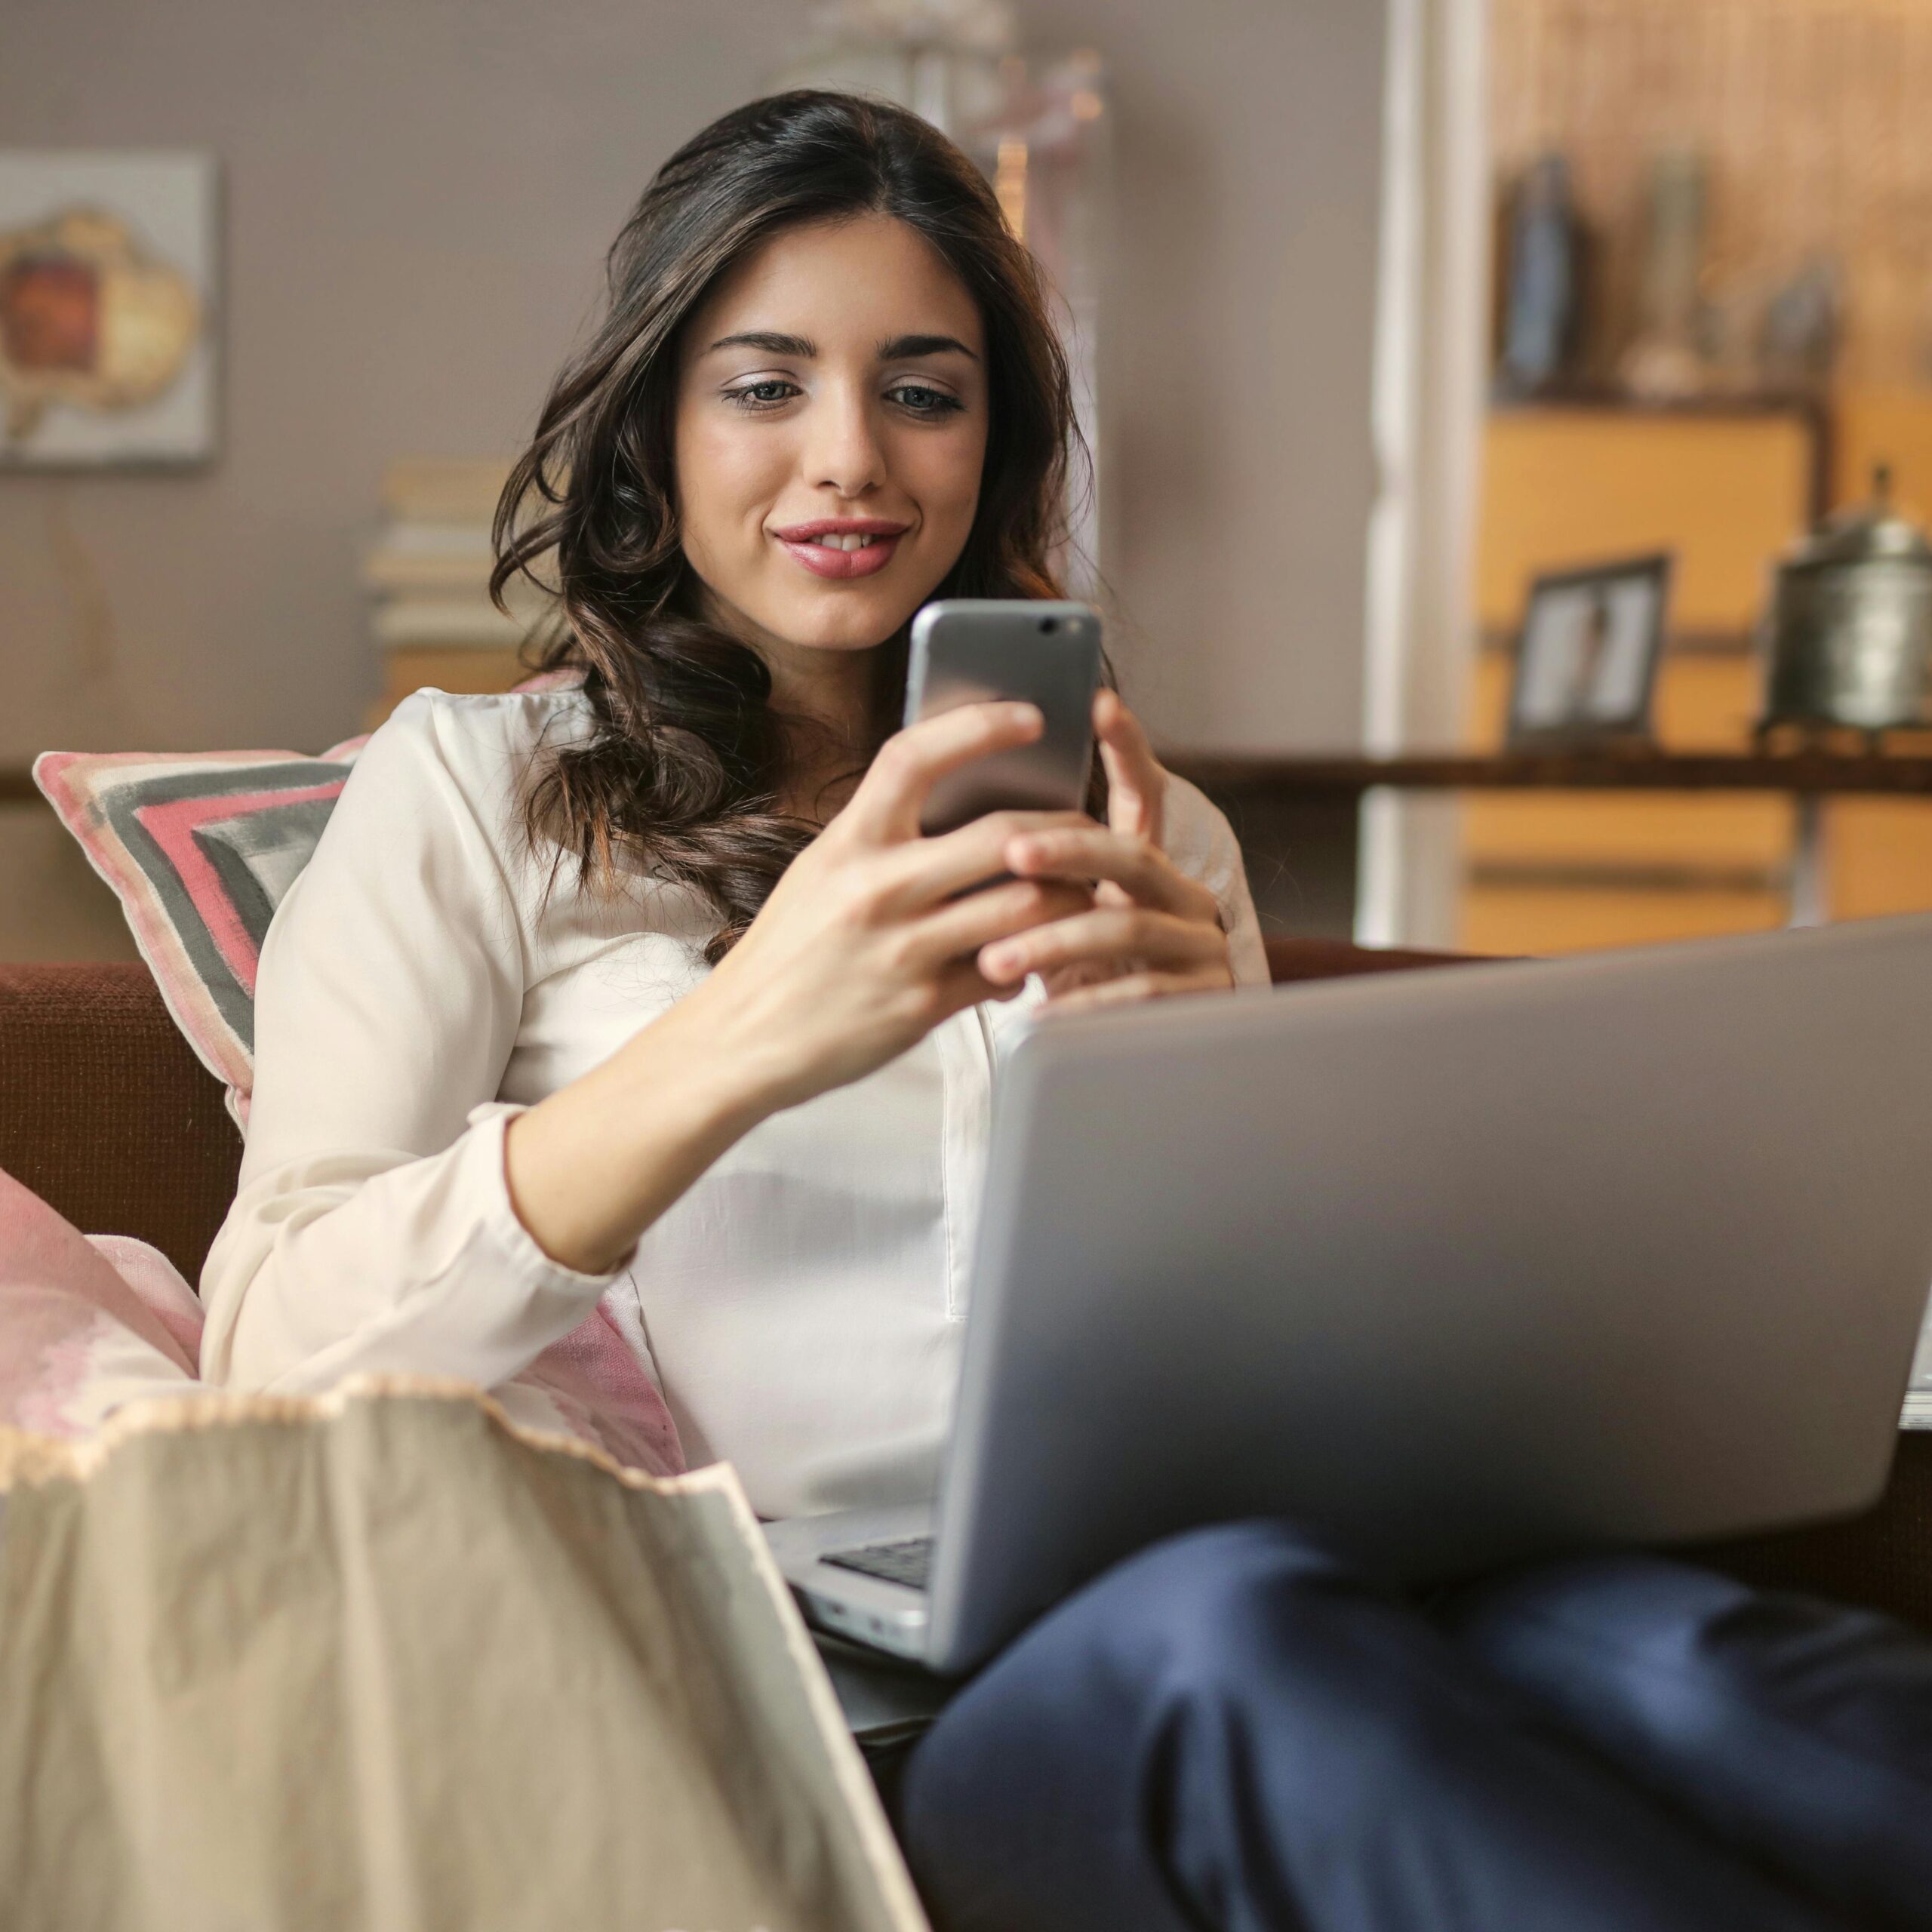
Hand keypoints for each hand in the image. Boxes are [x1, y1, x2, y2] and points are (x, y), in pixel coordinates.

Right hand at [674, 701, 1095, 1114]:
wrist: (741, 1040)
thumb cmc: (788, 951)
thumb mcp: (821, 872)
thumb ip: (883, 836)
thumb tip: (960, 798)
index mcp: (848, 842)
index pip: (916, 757)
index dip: (979, 727)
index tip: (1030, 717)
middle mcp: (876, 889)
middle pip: (1002, 837)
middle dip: (1062, 831)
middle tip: (1088, 830)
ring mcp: (902, 949)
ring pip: (1023, 907)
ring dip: (1066, 899)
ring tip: (1078, 895)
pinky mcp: (922, 1006)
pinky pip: (1006, 973)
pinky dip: (1029, 962)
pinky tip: (1028, 959)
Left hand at [973, 690, 1233, 1013]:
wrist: (1117, 1053)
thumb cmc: (1070, 974)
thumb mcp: (1049, 917)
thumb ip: (1028, 872)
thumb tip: (955, 814)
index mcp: (1145, 864)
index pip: (1140, 794)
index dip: (1126, 749)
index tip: (1100, 703)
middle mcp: (1181, 893)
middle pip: (1130, 854)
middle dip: (1068, 850)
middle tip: (1011, 851)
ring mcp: (1197, 945)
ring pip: (1128, 927)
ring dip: (1056, 939)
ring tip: (995, 958)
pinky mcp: (1199, 999)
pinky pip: (1141, 993)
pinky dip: (1086, 1003)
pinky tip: (1042, 1011)